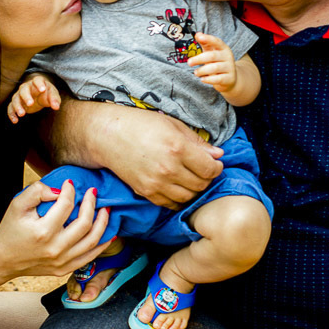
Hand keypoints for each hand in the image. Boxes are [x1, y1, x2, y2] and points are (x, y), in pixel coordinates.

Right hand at [0, 180, 110, 278]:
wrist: (2, 259)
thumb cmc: (10, 230)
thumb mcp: (17, 205)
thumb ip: (37, 191)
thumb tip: (59, 190)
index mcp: (43, 232)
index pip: (66, 205)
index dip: (70, 190)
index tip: (70, 183)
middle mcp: (55, 248)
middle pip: (84, 223)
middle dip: (91, 204)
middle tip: (93, 192)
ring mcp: (61, 261)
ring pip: (92, 241)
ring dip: (102, 223)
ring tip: (105, 209)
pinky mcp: (64, 269)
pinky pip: (89, 257)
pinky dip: (101, 245)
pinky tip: (108, 233)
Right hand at [7, 74, 61, 122]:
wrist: (39, 95)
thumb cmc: (46, 93)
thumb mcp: (53, 95)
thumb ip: (54, 100)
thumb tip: (56, 107)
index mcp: (37, 82)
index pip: (37, 80)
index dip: (39, 84)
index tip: (42, 89)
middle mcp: (27, 87)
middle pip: (23, 90)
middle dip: (26, 97)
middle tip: (30, 104)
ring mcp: (20, 95)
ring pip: (15, 98)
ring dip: (18, 106)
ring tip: (22, 114)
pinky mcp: (17, 103)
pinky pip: (11, 107)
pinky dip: (12, 113)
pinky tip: (15, 120)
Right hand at [101, 107, 223, 208]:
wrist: (109, 136)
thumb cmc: (141, 125)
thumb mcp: (173, 125)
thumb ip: (197, 142)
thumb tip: (218, 154)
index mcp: (177, 148)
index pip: (210, 168)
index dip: (217, 167)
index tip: (214, 162)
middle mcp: (168, 168)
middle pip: (201, 185)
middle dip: (207, 178)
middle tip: (203, 170)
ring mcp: (156, 183)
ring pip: (188, 197)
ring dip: (194, 189)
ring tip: (190, 178)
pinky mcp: (146, 192)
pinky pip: (171, 204)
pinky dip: (178, 198)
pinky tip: (177, 187)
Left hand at [188, 32, 236, 91]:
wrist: (230, 78)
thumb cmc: (218, 63)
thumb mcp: (212, 52)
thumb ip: (205, 43)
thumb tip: (197, 34)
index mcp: (224, 48)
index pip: (216, 42)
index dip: (208, 39)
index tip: (199, 37)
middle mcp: (228, 57)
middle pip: (212, 56)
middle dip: (199, 59)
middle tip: (189, 62)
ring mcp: (229, 68)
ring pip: (214, 68)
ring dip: (202, 70)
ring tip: (196, 72)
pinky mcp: (229, 78)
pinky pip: (217, 79)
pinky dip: (208, 79)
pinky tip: (202, 79)